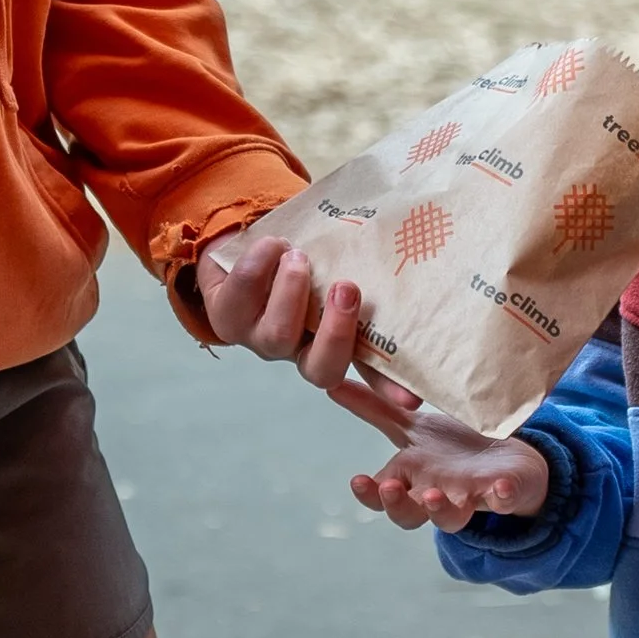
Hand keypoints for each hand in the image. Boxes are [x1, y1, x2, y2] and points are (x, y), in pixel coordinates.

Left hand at [199, 232, 422, 441]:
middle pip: (320, 369)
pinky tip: (271, 245)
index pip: (370, 370)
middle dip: (336, 332)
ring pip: (278, 336)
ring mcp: (261, 338)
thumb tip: (411, 250)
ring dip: (292, 291)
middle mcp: (298, 349)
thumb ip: (365, 266)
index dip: (389, 389)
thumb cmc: (304, 250)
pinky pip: (240, 297)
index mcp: (335, 340)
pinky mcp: (226, 316)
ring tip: (297, 256)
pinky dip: (258, 266)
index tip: (412, 399)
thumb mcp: (338, 259)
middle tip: (347, 288)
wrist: (246, 238)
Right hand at [351, 412, 552, 532]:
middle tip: (392, 489)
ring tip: (433, 496)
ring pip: (450, 518)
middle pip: (409, 515)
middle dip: (398, 505)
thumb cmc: (453, 450)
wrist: (508, 461)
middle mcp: (434, 495)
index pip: (381, 495)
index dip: (368, 493)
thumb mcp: (412, 427)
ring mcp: (468, 498)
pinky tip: (501, 488)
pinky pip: (502, 502)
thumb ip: (374, 410)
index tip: (357, 480)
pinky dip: (501, 498)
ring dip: (440, 510)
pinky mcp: (503, 495)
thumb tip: (332, 384)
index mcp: (411, 479)